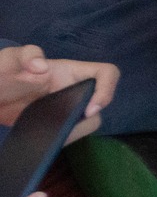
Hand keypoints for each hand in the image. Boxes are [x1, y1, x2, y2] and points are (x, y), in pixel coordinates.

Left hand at [0, 46, 118, 142]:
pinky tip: (46, 142)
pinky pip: (70, 134)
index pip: (106, 73)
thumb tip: (42, 68)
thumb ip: (26, 54)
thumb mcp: (10, 59)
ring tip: (52, 137)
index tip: (89, 110)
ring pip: (87, 123)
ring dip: (75, 132)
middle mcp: (74, 89)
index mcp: (70, 72)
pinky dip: (63, 140)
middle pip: (100, 104)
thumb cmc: (2, 74)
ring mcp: (66, 108)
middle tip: (65, 128)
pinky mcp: (56, 123)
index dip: (107, 89)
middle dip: (88, 119)